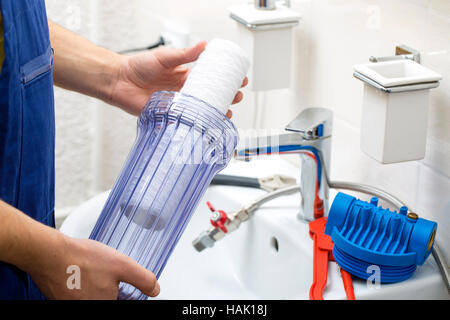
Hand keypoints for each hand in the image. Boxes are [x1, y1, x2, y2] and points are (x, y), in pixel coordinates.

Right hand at [29, 235, 159, 299]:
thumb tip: (155, 289)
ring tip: (94, 270)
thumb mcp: (122, 265)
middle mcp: (87, 308)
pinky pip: (79, 292)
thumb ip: (142, 279)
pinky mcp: (61, 299)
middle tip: (106, 273)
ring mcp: (72, 304)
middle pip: (108, 298)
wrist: (48, 253)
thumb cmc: (81, 260)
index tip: (122, 285)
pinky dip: (83, 283)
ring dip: (96, 284)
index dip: (125, 293)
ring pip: (92, 295)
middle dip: (111, 288)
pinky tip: (82, 270)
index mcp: (103, 306)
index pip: (122, 301)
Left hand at [109, 41, 247, 117]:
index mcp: (184, 75)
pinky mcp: (170, 114)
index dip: (224, 79)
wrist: (119, 81)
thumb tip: (203, 45)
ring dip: (216, 111)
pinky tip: (208, 122)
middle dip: (226, 96)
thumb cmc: (138, 67)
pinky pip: (187, 119)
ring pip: (201, 109)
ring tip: (227, 110)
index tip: (238, 79)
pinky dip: (198, 122)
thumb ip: (184, 54)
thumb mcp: (165, 57)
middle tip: (237, 95)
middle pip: (210, 96)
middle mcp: (184, 90)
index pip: (210, 78)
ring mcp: (178, 103)